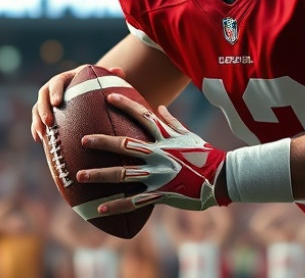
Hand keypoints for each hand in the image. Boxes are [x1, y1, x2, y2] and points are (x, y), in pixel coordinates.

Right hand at [30, 65, 127, 143]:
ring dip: (37, 120)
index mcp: (67, 76)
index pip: (57, 82)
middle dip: (43, 109)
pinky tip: (40, 141)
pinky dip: (37, 129)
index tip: (57, 103)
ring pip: (37, 108)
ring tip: (42, 134)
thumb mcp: (103, 79)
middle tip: (49, 122)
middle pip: (43, 95)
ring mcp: (48, 99)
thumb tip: (119, 72)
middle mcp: (54, 87)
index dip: (55, 92)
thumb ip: (110, 76)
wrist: (89, 89)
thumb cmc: (99, 84)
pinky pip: (38, 120)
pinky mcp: (47, 111)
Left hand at [76, 93, 227, 213]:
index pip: (143, 117)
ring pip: (124, 175)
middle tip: (82, 140)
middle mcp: (159, 155)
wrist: (223, 178)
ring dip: (100, 175)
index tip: (109, 96)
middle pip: (125, 146)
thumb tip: (159, 106)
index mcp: (165, 138)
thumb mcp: (190, 135)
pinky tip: (100, 208)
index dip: (126, 105)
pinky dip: (117, 205)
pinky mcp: (161, 194)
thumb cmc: (206, 155)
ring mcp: (159, 175)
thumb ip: (172, 121)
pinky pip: (134, 201)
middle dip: (102, 142)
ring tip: (81, 175)